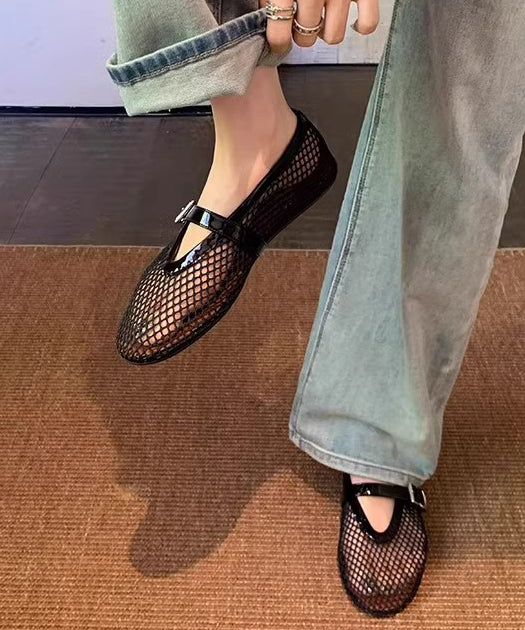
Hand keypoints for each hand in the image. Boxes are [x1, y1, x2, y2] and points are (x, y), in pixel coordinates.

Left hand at [262, 0, 379, 51]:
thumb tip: (262, 19)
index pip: (279, 36)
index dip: (278, 44)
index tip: (279, 42)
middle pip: (306, 39)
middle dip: (300, 33)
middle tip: (299, 19)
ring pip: (333, 37)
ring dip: (326, 31)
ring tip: (322, 16)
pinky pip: (369, 23)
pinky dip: (361, 26)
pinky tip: (351, 19)